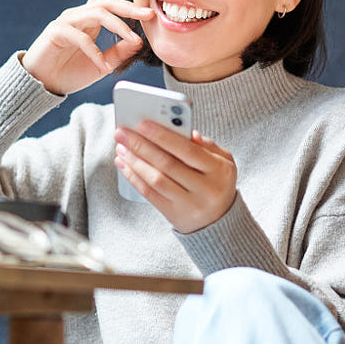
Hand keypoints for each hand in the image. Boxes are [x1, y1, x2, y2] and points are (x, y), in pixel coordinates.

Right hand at [22, 0, 154, 95]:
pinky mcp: (56, 33)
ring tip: (134, 40)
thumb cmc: (70, 72)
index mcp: (89, 19)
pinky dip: (96, 53)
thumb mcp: (103, 63)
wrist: (42, 86)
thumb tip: (139, 41)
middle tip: (149, 13)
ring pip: (97, 13)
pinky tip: (105, 67)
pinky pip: (82, 38)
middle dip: (129, 6)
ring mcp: (66, 22)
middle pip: (106, 1)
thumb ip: (119, 52)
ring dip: (119, 26)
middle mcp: (78, 15)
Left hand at [115, 121, 237, 232]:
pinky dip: (134, 177)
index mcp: (218, 170)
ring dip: (135, 162)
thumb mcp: (223, 161)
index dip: (163, 136)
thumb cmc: (217, 181)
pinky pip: (149, 194)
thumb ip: (207, 145)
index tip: (142, 124)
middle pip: (167, 164)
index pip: (187, 150)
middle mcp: (205, 189)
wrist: (218, 219)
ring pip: (156, 180)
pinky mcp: (173, 214)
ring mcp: (189, 204)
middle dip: (141, 146)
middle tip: (122, 133)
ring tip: (121, 147)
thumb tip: (187, 131)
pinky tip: (124, 165)